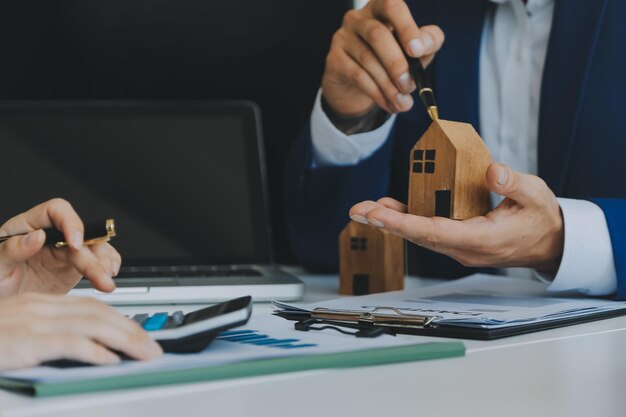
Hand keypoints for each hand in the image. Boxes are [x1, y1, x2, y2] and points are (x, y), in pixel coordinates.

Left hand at [0, 198, 120, 295]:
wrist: (0, 307)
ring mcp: (63, 253)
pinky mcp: (73, 269)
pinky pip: (97, 262)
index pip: (56, 211)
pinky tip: (107, 277)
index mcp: (26, 227)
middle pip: (81, 234)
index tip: (76, 243)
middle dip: (94, 255)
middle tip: (99, 274)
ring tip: (106, 282)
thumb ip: (11, 250)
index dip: (71, 223)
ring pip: (94, 249)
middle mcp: (49, 236)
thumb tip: (37, 236)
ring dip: (104, 264)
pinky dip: (107, 268)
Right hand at [0, 293, 161, 369]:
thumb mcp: (20, 332)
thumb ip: (48, 334)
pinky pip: (69, 342)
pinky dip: (94, 351)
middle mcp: (42, 308)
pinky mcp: (27, 339)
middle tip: (152, 347)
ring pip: (93, 325)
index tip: (140, 333)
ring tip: (145, 354)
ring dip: (125, 340)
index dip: (121, 319)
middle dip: (132, 329)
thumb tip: (83, 348)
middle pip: (99, 313)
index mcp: (41, 304)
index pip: (92, 307)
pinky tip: (111, 360)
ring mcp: (34, 322)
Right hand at [322, 0, 444, 117]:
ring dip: (389, 85)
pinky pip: (358, 76)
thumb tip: (423, 46)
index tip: (417, 51)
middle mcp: (358, 18)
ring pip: (368, 60)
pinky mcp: (334, 59)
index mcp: (381, 9)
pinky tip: (389, 104)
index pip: (391, 6)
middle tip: (408, 85)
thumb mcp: (414, 51)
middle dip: (396, 64)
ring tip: (402, 103)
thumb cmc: (390, 61)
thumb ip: (427, 43)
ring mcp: (343, 37)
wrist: (358, 85)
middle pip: (378, 35)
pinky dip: (377, 93)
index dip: (406, 27)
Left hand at [349, 163, 564, 273]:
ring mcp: (459, 247)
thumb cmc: (541, 219)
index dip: (404, 223)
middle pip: (418, 236)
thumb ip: (514, 183)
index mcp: (482, 240)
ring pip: (419, 235)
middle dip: (386, 222)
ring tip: (364, 208)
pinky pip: (427, 231)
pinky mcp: (456, 241)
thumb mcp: (536, 196)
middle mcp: (464, 249)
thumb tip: (491, 171)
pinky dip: (406, 219)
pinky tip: (388, 208)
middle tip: (358, 210)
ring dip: (391, 221)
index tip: (378, 215)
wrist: (549, 243)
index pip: (435, 232)